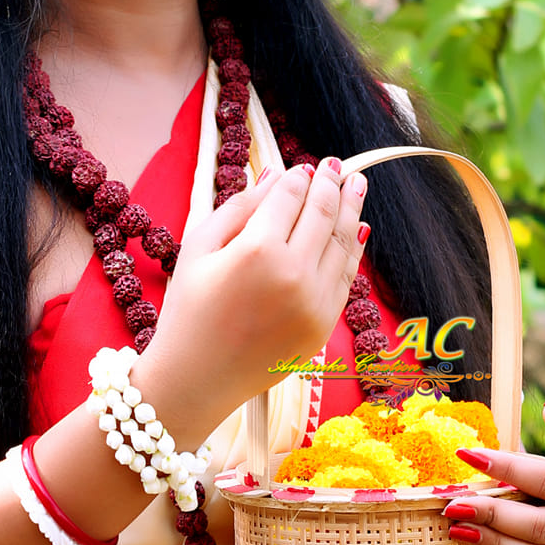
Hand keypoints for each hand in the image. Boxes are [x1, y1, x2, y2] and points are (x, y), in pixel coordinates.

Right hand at [145, 159, 367, 430]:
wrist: (197, 379)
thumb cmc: (189, 310)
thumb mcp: (198, 249)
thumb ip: (238, 208)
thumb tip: (275, 176)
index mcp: (257, 251)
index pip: (289, 198)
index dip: (297, 178)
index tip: (302, 166)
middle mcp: (293, 274)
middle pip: (322, 214)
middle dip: (330, 184)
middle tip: (335, 165)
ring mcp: (314, 302)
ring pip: (341, 243)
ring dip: (350, 209)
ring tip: (356, 185)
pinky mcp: (324, 324)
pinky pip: (346, 276)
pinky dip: (352, 248)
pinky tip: (355, 228)